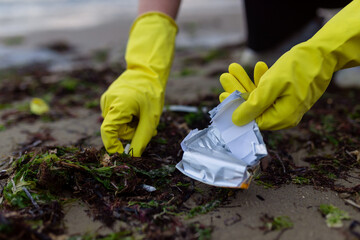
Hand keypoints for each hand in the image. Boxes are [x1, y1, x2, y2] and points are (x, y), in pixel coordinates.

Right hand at [100, 73, 161, 156]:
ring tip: (143, 115)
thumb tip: (134, 155)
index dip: (113, 146)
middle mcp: (108, 103)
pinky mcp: (109, 98)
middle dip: (131, 132)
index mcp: (118, 106)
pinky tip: (136, 110)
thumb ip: (141, 138)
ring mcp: (107, 99)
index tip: (122, 153)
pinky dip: (127, 117)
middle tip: (147, 127)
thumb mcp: (151, 118)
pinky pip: (117, 115)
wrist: (147, 71)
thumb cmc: (151, 93)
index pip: (108, 132)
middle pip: (116, 129)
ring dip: (131, 124)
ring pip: (117, 123)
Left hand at [220, 0, 359, 129]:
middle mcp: (284, 115)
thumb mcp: (272, 85)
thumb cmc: (299, 68)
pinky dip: (261, 80)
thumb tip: (236, 121)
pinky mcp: (288, 95)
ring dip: (246, 82)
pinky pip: (270, 91)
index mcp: (281, 118)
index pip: (252, 120)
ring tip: (233, 67)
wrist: (324, 54)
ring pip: (260, 96)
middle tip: (224, 76)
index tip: (222, 95)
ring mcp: (286, 105)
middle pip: (253, 107)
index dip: (236, 108)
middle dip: (237, 90)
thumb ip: (253, 104)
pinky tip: (257, 66)